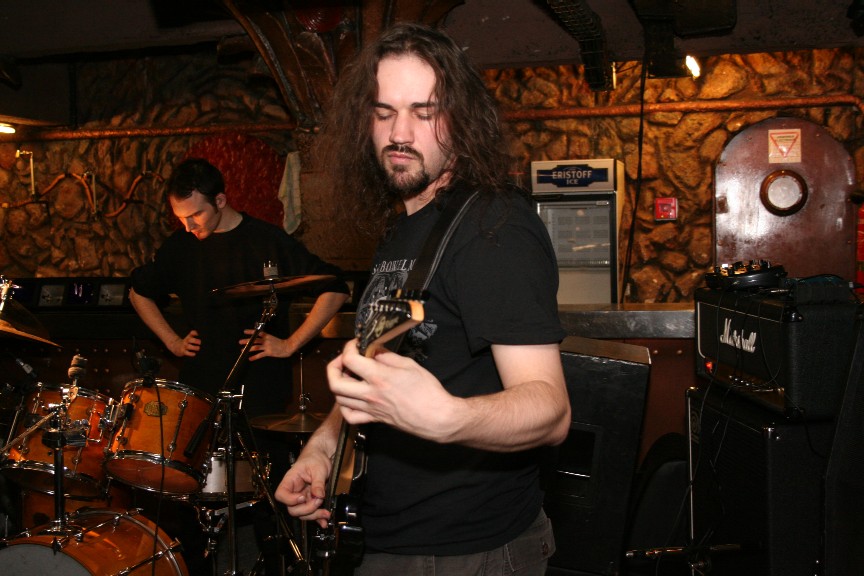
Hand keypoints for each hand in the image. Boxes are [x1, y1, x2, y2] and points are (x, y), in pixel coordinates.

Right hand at [169, 330, 200, 356]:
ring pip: (188, 346)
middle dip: (195, 340)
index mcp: (188, 337)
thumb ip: (193, 334)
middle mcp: (186, 341)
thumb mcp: (189, 337)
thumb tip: (197, 333)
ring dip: (194, 347)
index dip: (194, 333)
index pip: (191, 333)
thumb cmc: (185, 342)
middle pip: (189, 340)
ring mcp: (184, 346)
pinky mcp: (183, 351)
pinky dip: (190, 353)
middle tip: (199, 342)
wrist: (176, 347)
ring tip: (198, 348)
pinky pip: (186, 352)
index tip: (197, 334)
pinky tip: (194, 354)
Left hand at [240, 329, 292, 360]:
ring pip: (256, 347)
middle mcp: (266, 340)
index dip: (251, 332)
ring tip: (242, 350)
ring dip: (248, 348)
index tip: (244, 331)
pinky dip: (255, 357)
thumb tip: (259, 338)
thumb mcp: (272, 338)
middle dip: (247, 341)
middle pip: (255, 340)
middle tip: (240, 342)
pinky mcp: (269, 352)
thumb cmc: (280, 342)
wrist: (287, 347)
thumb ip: (266, 338)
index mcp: (267, 336)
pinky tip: (250, 358)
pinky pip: (260, 355)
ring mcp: (267, 346)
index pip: (257, 333)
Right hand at [275, 449, 331, 527]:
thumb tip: (318, 495)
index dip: (290, 500)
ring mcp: (302, 497)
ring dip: (314, 515)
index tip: (302, 497)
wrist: (322, 456)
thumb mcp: (318, 468)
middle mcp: (294, 491)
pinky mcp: (310, 501)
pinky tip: (324, 520)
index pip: (281, 495)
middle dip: (307, 509)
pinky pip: (311, 513)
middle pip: (292, 509)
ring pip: (302, 514)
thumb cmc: (315, 458)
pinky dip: (318, 518)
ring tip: (326, 512)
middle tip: (319, 500)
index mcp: (290, 480)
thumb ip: (318, 483)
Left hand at [327, 340, 456, 442]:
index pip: (349, 360)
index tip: (356, 344)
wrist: (437, 418)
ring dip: (338, 384)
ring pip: (339, 398)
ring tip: (349, 376)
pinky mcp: (374, 419)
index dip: (348, 347)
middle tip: (344, 360)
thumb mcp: (410, 365)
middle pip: (335, 382)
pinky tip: (351, 397)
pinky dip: (345, 406)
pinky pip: (350, 416)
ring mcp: (370, 408)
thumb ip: (387, 356)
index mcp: (379, 377)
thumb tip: (374, 350)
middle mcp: (370, 394)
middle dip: (333, 366)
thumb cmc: (428, 392)